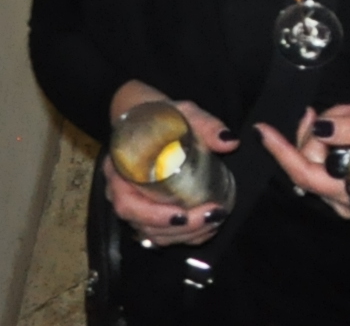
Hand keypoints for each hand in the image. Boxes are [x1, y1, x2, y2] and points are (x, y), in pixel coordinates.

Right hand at [100, 86, 235, 247]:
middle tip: (210, 216)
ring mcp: (135, 205)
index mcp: (120, 168)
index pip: (126, 203)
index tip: (181, 213)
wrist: (150, 119)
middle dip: (178, 229)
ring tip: (214, 222)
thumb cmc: (162, 116)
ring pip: (153, 233)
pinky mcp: (149, 212)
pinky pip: (161, 233)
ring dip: (184, 235)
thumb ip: (205, 124)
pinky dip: (184, 236)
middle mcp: (122, 191)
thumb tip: (229, 141)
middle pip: (142, 224)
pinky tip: (207, 229)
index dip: (152, 215)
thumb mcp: (183, 112)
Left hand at [254, 100, 349, 219]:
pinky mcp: (338, 179)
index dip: (283, 152)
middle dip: (321, 127)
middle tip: (349, 108)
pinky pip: (318, 154)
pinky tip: (348, 119)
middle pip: (306, 160)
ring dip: (327, 126)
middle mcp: (342, 198)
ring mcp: (339, 191)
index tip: (264, 131)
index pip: (306, 175)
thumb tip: (318, 129)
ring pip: (310, 154)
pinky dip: (329, 131)